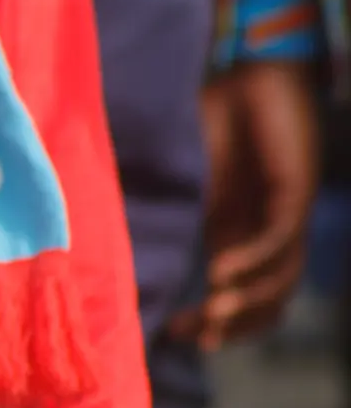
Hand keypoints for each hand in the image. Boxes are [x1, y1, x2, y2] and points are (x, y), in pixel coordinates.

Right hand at [175, 61, 318, 349]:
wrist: (246, 72)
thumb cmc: (210, 118)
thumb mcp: (180, 183)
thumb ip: (164, 218)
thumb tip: (114, 259)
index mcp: (235, 233)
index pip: (238, 294)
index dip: (214, 321)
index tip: (174, 332)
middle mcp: (262, 232)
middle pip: (264, 301)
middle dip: (229, 325)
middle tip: (192, 334)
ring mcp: (283, 215)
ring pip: (279, 282)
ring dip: (244, 304)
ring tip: (209, 312)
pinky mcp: (294, 194)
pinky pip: (278, 243)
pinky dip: (250, 264)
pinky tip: (219, 275)